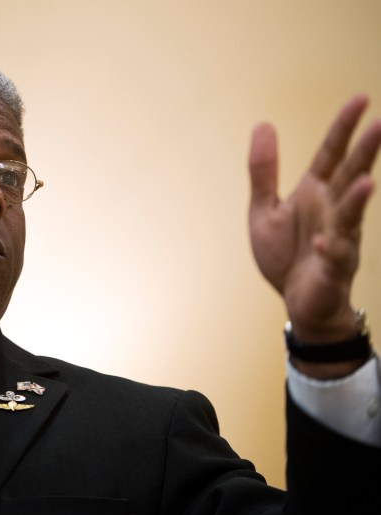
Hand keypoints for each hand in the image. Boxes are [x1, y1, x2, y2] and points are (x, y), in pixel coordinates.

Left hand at [248, 96, 379, 369]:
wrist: (296, 301)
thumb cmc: (285, 254)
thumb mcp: (264, 208)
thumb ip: (263, 171)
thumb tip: (264, 124)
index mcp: (315, 192)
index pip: (332, 154)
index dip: (344, 128)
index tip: (361, 99)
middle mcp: (331, 210)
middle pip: (350, 176)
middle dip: (365, 153)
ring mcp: (337, 237)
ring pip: (350, 215)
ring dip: (357, 199)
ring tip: (366, 182)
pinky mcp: (332, 267)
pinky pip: (333, 256)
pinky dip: (328, 249)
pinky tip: (321, 242)